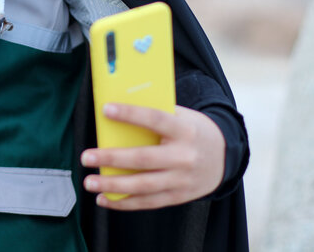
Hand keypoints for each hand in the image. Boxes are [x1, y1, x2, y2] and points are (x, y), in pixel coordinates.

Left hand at [81, 103, 224, 209]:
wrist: (226, 157)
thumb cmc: (193, 131)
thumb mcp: (182, 117)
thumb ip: (157, 114)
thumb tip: (119, 110)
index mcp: (185, 130)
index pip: (155, 119)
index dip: (130, 114)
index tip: (106, 110)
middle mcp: (184, 157)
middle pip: (144, 159)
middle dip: (112, 158)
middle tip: (87, 157)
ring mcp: (182, 180)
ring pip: (143, 186)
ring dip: (113, 186)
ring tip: (90, 182)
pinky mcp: (178, 196)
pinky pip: (148, 202)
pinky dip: (124, 203)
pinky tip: (105, 199)